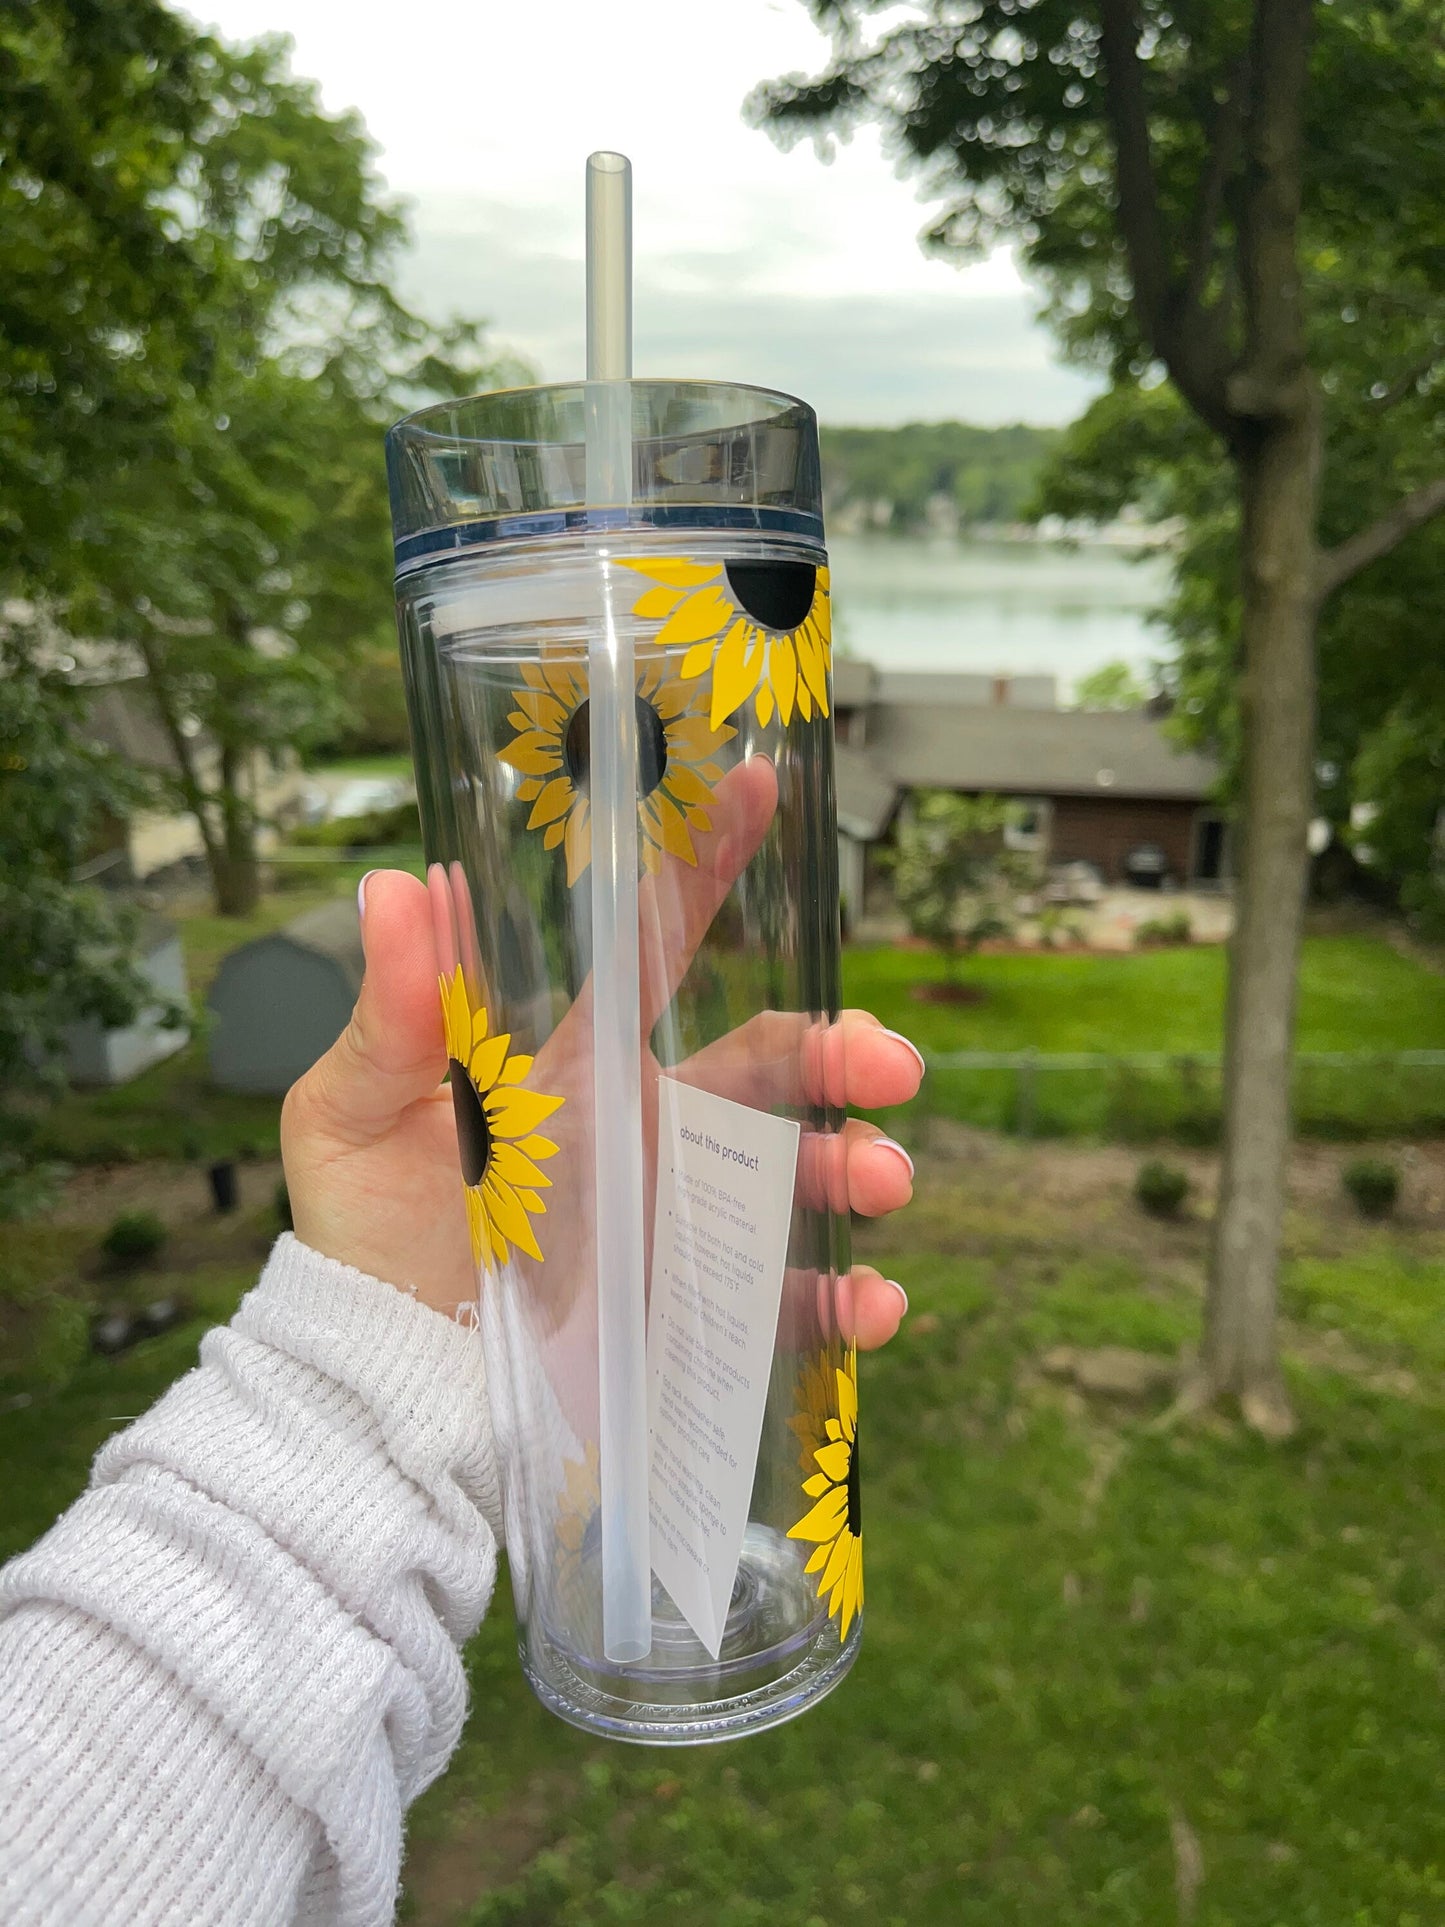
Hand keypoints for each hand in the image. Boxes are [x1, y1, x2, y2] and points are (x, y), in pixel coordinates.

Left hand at [283, 770, 922, 1341]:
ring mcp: (674, 1214)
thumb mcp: (355, 1114)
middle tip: (891, 1063)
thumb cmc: (365, 1230)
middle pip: (765, 1064)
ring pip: (793, 1169)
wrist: (379, 1378)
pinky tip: (872, 1302)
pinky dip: (842, 1296)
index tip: (757, 788)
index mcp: (576, 1060)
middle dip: (837, 1050)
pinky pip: (784, 1297)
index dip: (704, 867)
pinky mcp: (687, 1306)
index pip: (651, 947)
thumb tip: (394, 883)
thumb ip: (390, 1013)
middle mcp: (643, 1125)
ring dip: (856, 1162)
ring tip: (884, 1178)